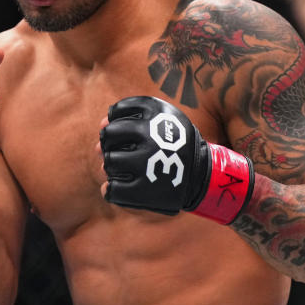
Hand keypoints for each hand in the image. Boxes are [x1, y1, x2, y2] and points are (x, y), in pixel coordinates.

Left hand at [99, 96, 253, 223]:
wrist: (203, 175)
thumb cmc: (174, 144)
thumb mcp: (162, 118)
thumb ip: (130, 116)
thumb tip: (101, 125)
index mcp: (156, 113)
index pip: (115, 113)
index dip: (114, 124)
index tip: (125, 134)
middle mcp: (151, 136)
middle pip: (108, 136)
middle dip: (110, 145)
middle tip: (122, 153)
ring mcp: (148, 164)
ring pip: (109, 162)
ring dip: (111, 167)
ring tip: (125, 170)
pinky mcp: (146, 191)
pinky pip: (112, 190)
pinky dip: (110, 190)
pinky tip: (118, 188)